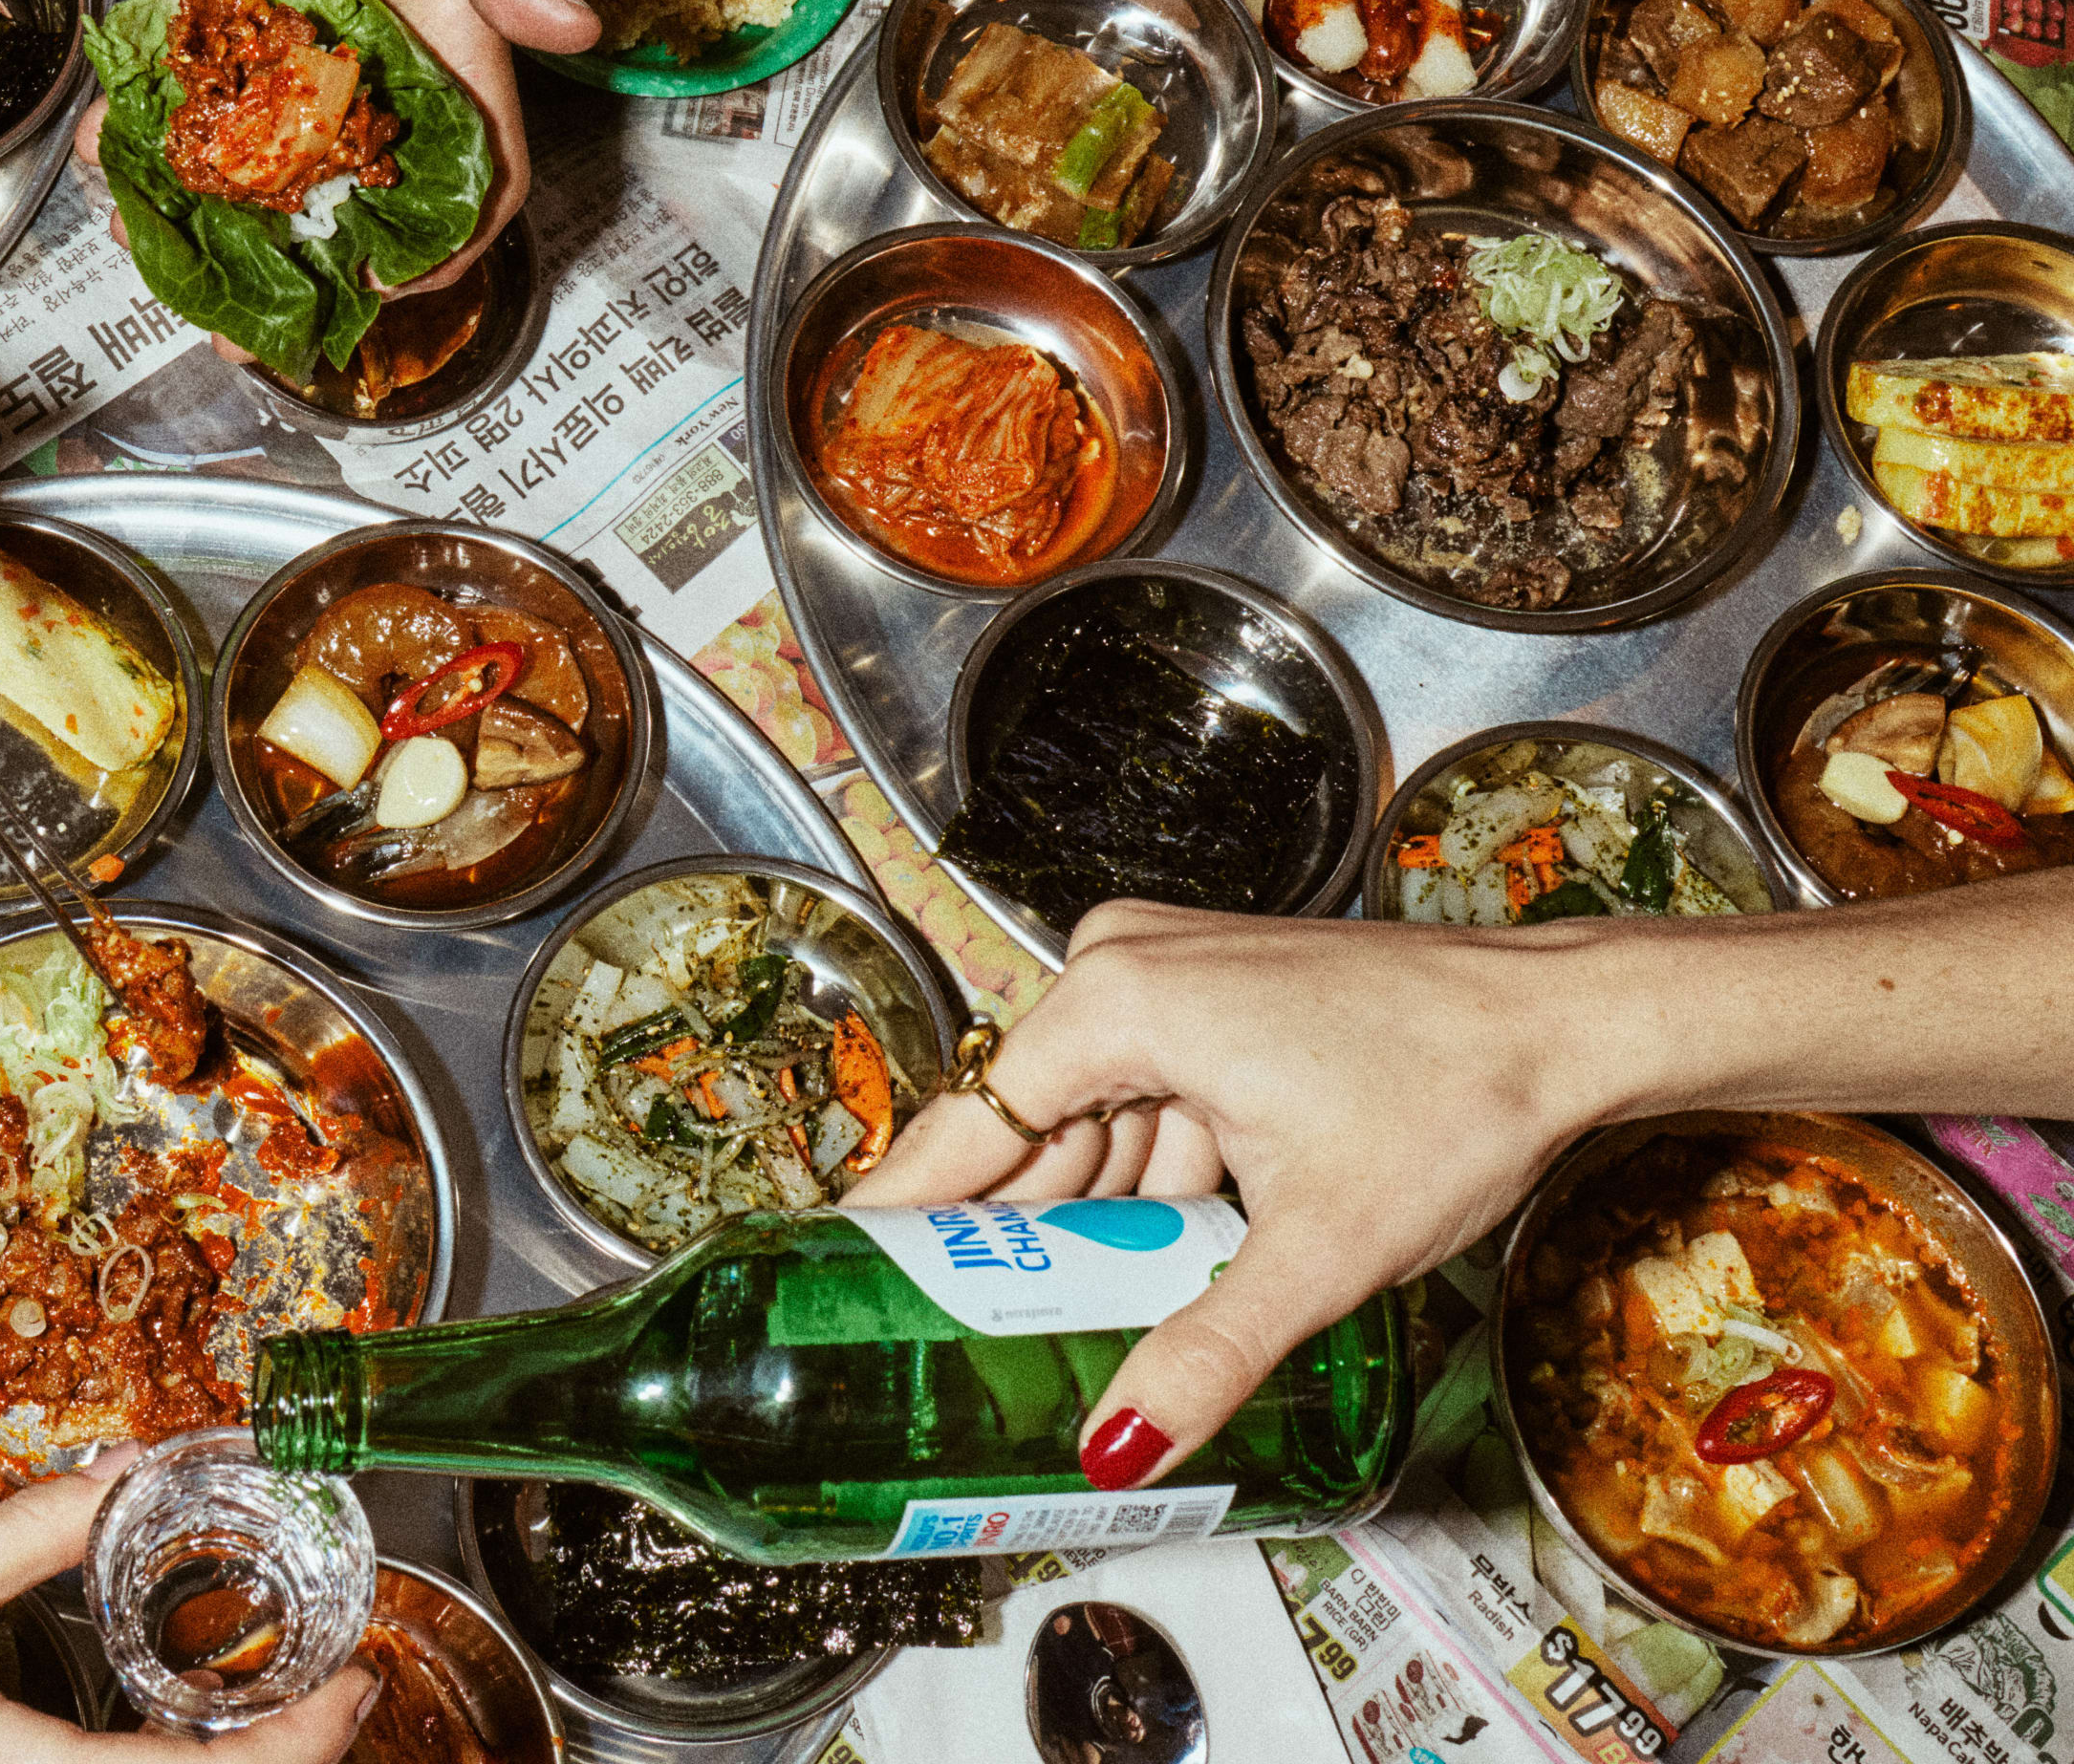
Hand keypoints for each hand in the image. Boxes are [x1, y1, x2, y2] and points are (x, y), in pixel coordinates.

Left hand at [74, 0, 598, 298]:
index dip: (443, 241)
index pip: (475, 165)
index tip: (381, 292)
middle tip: (238, 318)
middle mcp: (384, 38)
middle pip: (355, 179)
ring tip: (151, 242)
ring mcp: (306, 15)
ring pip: (265, 140)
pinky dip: (154, 113)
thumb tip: (567, 27)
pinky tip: (108, 148)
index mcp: (458, 23)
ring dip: (211, 201)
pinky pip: (199, 68)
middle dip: (302, 258)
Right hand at [845, 901, 1627, 1488]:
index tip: (837, 1271)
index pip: (965, 1126)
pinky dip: (1149, 1176)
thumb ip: (1204, 1353)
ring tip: (1089, 1313)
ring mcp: (1167, 972)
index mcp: (1117, 1000)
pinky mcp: (1208, 994)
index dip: (902, 1211)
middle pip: (1024, 1130)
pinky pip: (1137, 1099)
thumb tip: (1116, 1442)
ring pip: (1085, 1121)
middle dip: (1019, 1235)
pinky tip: (1166, 1249)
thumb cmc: (1459, 1091)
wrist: (1570, 1025)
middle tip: (974, 1339)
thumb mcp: (1319, 1249)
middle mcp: (1123, 965)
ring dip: (1097, 1214)